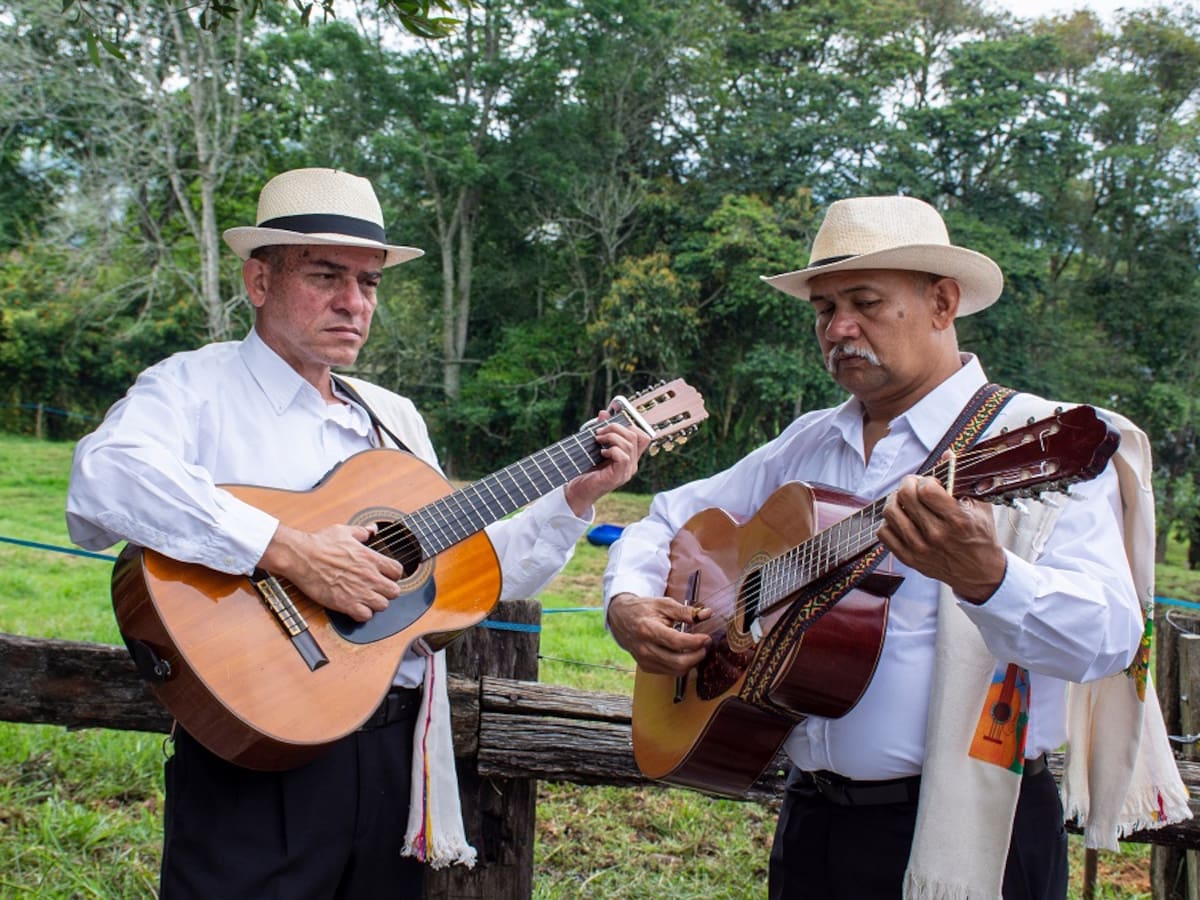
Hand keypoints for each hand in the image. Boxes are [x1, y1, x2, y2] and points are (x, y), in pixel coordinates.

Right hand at [259, 522, 405, 621]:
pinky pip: (365, 616)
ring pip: (383, 606)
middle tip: (377, 589)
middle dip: (388, 591)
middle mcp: (369, 576)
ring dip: (376, 603)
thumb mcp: (345, 531)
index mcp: (371, 558)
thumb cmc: (320, 543)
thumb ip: (363, 532)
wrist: (301, 557)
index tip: (386, 575)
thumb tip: (372, 529)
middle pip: (394, 591)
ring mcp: (359, 591)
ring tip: (366, 599)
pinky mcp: (345, 604)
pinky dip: (362, 614)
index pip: (398, 571)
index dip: (393, 574)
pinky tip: (355, 607)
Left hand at [563, 410, 651, 516]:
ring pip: (629, 445)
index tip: (612, 424)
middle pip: (635, 436)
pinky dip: (612, 450)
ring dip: (611, 437)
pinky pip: (624, 457)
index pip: (643, 437)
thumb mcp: (595, 446)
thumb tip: (604, 413)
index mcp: (629, 457)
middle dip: (616, 427)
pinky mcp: (618, 477)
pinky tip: (601, 453)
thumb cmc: (586, 470)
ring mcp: (626, 472)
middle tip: (599, 431)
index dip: (631, 425)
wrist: (576, 490)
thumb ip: (602, 430)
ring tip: (597, 440)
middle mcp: (631, 465)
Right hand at [607, 592, 711, 675]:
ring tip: (698, 650)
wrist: (621, 618)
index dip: (695, 642)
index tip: (706, 638)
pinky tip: (685, 654)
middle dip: (697, 656)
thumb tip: (706, 614)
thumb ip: (685, 611)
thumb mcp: (663, 604)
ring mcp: (644, 660)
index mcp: (648, 629)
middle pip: (678, 662)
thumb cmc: (643, 609)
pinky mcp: (646, 667)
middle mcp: (645, 648)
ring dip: (692, 662)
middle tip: (705, 645)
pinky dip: (681, 666)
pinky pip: (670, 672)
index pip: (676, 642)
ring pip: (676, 670)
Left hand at [877, 474, 1006, 603]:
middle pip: (905, 497)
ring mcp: (920, 548)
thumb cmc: (980, 536)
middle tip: (914, 485)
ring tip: (905, 500)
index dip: (926, 480)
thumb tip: (948, 453)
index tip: (931, 483)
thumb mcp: (979, 506)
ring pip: (890, 513)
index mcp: (957, 520)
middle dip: (908, 484)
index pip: (926, 490)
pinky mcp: (908, 559)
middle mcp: (936, 535)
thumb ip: (962, 480)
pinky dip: (889, 522)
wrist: (980, 573)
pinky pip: (884, 533)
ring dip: (895, 500)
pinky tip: (901, 519)